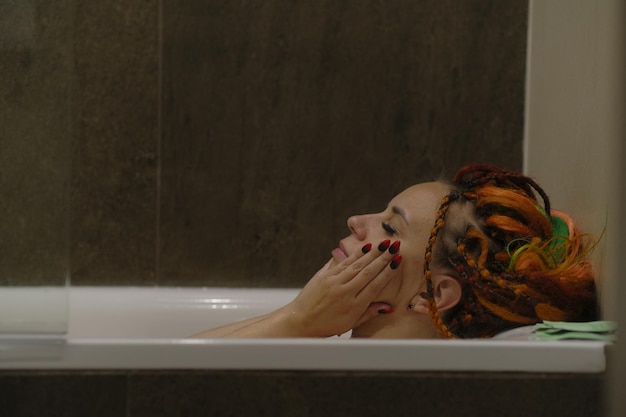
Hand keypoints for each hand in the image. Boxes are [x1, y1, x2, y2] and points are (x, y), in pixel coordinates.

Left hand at [281, 240, 401, 336]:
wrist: (300, 321)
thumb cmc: (325, 325)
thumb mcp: (350, 324)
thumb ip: (369, 313)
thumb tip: (387, 306)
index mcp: (353, 306)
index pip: (375, 286)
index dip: (388, 273)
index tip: (397, 262)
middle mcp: (345, 292)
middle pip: (368, 272)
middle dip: (383, 258)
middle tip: (395, 247)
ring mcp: (334, 282)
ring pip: (357, 264)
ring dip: (373, 253)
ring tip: (385, 244)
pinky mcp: (325, 275)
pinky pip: (344, 262)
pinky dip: (356, 254)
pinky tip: (366, 248)